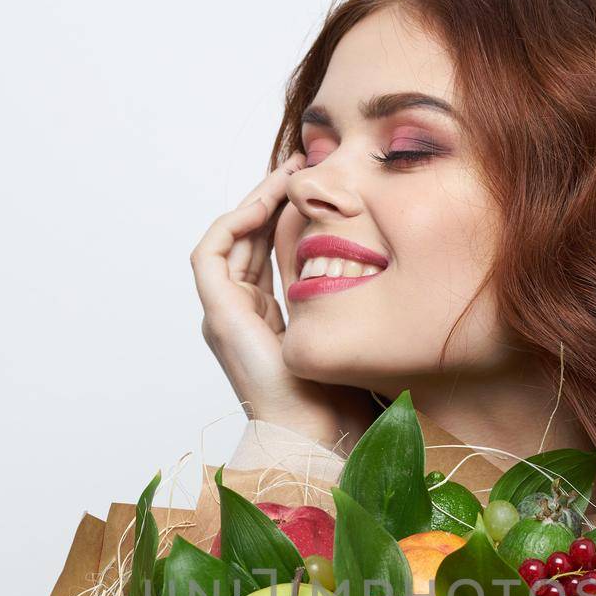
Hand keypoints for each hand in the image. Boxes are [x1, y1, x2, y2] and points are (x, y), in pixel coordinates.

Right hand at [190, 154, 377, 451]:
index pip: (268, 251)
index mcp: (268, 320)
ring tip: (287, 173)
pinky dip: (234, 224)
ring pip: (229, 240)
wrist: (318, 432)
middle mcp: (241, 316)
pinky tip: (268, 203)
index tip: (315, 184)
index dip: (285, 214)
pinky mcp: (218, 315)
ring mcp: (225, 316)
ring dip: (254, 202)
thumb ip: (351, 296)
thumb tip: (385, 260)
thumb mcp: (351, 330)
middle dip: (271, 198)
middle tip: (301, 163)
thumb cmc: (341, 394)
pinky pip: (211, 254)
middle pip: (248, 239)